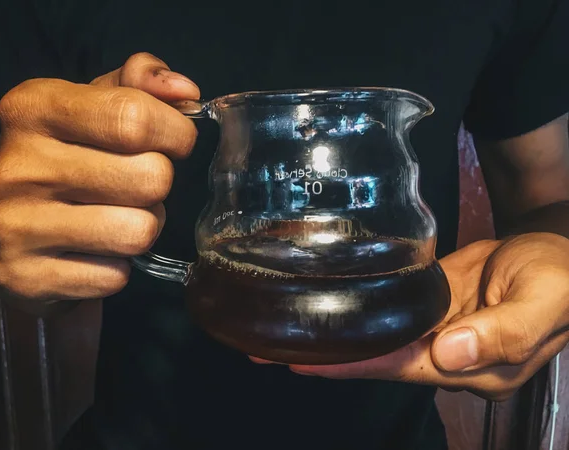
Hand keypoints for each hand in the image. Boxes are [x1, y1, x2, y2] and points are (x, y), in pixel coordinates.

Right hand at [0, 53, 198, 300]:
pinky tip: (96, 251)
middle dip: (160, 183)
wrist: (19, 230)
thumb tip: (185, 90)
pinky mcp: (23, 275)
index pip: (134, 118)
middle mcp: (17, 165)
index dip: (176, 133)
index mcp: (34, 108)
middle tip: (139, 185)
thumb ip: (142, 83)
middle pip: (150, 178)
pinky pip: (114, 276)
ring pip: (139, 231)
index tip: (176, 142)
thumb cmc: (73, 156)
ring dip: (145, 227)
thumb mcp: (98, 104)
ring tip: (121, 216)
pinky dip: (118, 267)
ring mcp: (15, 224)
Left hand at [255, 233, 568, 400]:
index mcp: (473, 365)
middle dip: (324, 357)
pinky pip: (386, 316)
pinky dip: (355, 316)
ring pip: (375, 338)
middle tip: (266, 348)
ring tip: (279, 332)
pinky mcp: (428, 307)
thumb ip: (504, 332)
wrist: (555, 250)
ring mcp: (435, 331)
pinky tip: (327, 311)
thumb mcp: (544, 301)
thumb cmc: (558, 275)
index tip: (302, 362)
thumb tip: (451, 354)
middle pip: (376, 359)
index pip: (398, 367)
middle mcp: (446, 356)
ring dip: (332, 337)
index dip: (350, 366)